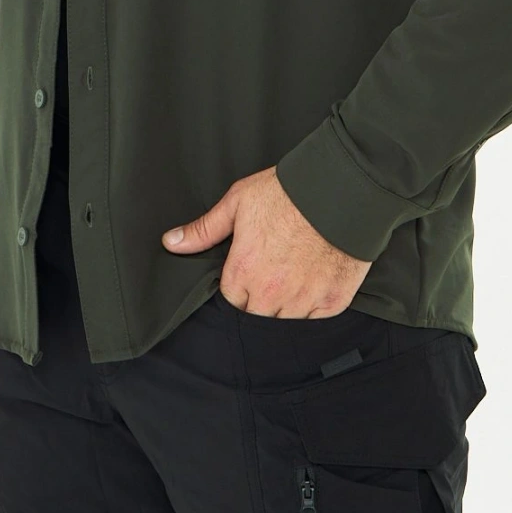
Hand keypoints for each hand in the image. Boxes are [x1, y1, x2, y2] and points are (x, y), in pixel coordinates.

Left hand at [162, 165, 372, 317]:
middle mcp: (271, 294)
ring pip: (286, 324)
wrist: (340, 188)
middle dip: (260, 302)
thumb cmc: (287, 192)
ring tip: (294, 278)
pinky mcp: (333, 301)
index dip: (239, 289)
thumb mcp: (238, 202)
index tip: (249, 273)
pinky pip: (316, 320)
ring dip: (287, 308)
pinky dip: (314, 308)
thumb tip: (171, 242)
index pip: (231, 303)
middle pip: (257, 318)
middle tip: (273, 274)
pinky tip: (314, 284)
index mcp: (244, 271)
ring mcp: (304, 300)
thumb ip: (204, 229)